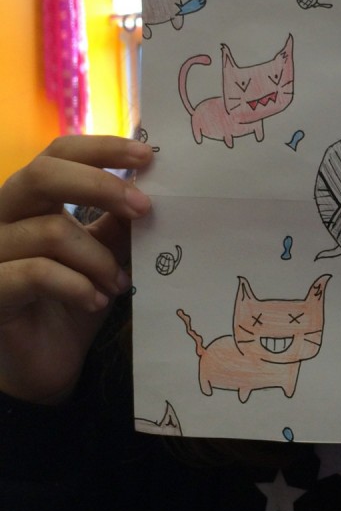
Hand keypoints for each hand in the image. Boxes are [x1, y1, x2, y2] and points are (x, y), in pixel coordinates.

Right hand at [0, 136, 151, 404]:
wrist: (47, 362)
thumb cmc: (75, 299)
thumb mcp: (105, 254)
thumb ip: (120, 221)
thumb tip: (155, 188)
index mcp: (33, 199)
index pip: (59, 153)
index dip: (101, 148)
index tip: (148, 156)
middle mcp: (5, 216)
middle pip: (42, 174)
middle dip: (100, 186)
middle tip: (144, 208)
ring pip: (49, 231)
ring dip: (97, 258)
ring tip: (120, 283)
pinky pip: (35, 273)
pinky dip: (76, 285)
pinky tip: (96, 301)